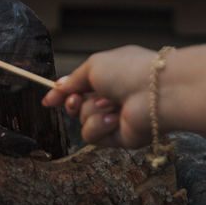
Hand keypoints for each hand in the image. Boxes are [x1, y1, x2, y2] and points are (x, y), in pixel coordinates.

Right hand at [42, 45, 156, 147]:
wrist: (157, 93)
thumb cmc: (130, 71)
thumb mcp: (93, 66)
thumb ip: (72, 80)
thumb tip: (56, 88)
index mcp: (109, 77)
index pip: (79, 88)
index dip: (63, 94)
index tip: (49, 101)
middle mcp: (112, 98)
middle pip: (77, 107)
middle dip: (73, 103)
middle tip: (77, 98)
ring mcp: (116, 119)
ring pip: (82, 121)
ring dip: (91, 111)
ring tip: (111, 104)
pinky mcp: (119, 138)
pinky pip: (92, 135)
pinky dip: (99, 125)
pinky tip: (115, 118)